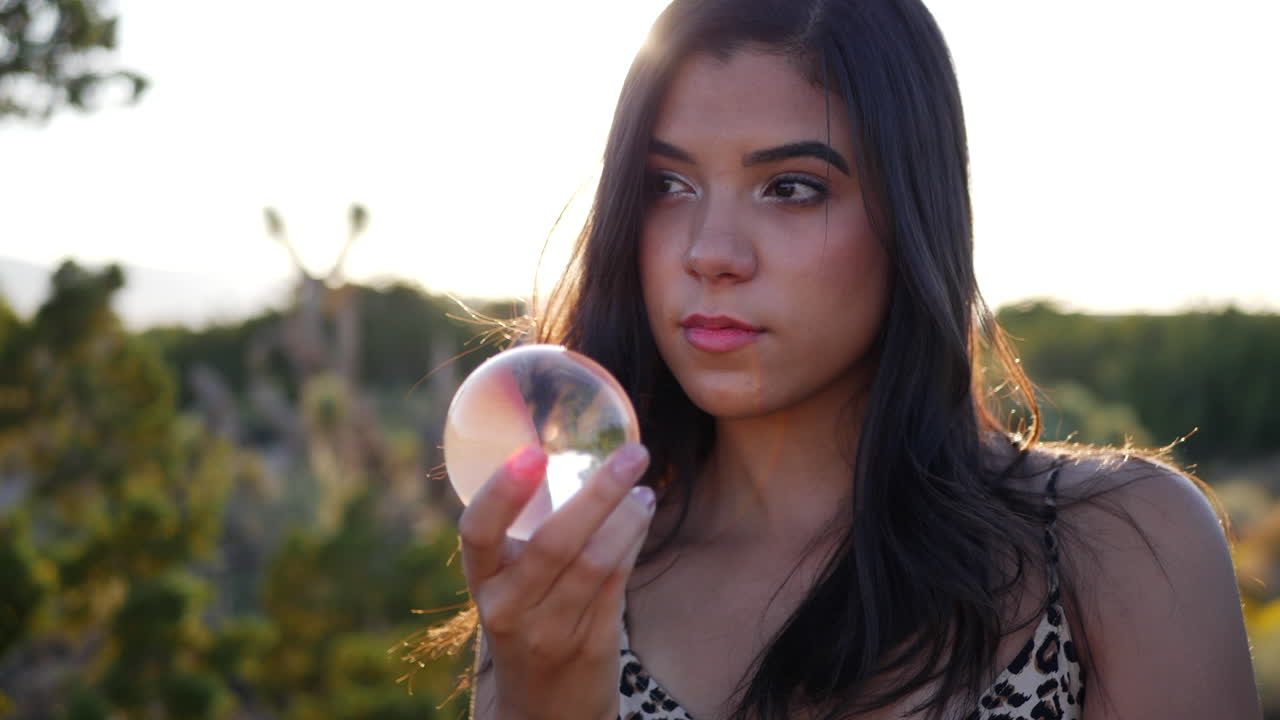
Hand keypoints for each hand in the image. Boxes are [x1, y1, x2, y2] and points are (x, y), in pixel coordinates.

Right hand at [460, 442, 654, 719]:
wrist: (542, 711)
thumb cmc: (528, 625)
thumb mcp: (512, 587)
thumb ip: (530, 536)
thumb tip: (578, 457)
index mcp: (482, 582)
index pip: (477, 531)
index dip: (502, 492)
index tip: (532, 451)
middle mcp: (508, 608)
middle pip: (553, 542)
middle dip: (599, 492)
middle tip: (631, 452)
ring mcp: (549, 631)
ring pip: (595, 562)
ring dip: (628, 516)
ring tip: (644, 485)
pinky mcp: (590, 646)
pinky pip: (616, 583)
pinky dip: (632, 541)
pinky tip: (643, 514)